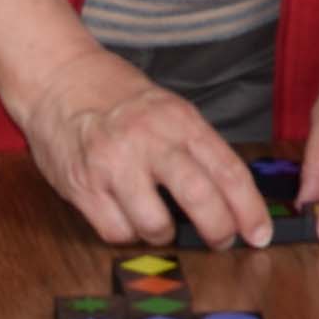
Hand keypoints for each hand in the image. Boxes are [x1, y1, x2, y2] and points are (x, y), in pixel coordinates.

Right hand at [18, 64, 267, 245]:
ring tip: (163, 223)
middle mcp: (148, 141)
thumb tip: (232, 197)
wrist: (58, 78)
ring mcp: (113, 165)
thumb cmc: (118, 96)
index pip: (228, 170)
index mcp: (178, 119)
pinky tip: (129, 217)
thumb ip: (196, 147)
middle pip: (200, 199)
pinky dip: (129, 233)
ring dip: (166, 234)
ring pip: (156, 225)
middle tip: (222, 240)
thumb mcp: (168, 107)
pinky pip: (117, 232)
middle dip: (219, 230)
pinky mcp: (82, 187)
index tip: (260, 233)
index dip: (250, 209)